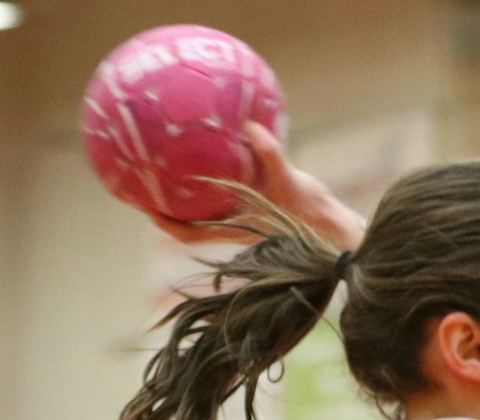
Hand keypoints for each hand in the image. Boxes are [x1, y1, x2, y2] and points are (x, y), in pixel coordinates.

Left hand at [146, 122, 367, 249]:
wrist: (335, 233)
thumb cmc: (313, 213)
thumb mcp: (289, 180)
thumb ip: (269, 154)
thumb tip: (249, 126)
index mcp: (236, 227)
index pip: (190, 232)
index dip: (165, 222)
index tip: (144, 207)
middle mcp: (236, 225)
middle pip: (191, 221)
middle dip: (168, 205)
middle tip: (146, 181)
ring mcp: (246, 220)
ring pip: (208, 211)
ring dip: (190, 196)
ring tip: (170, 170)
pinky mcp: (259, 211)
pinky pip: (230, 194)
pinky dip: (218, 180)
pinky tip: (219, 157)